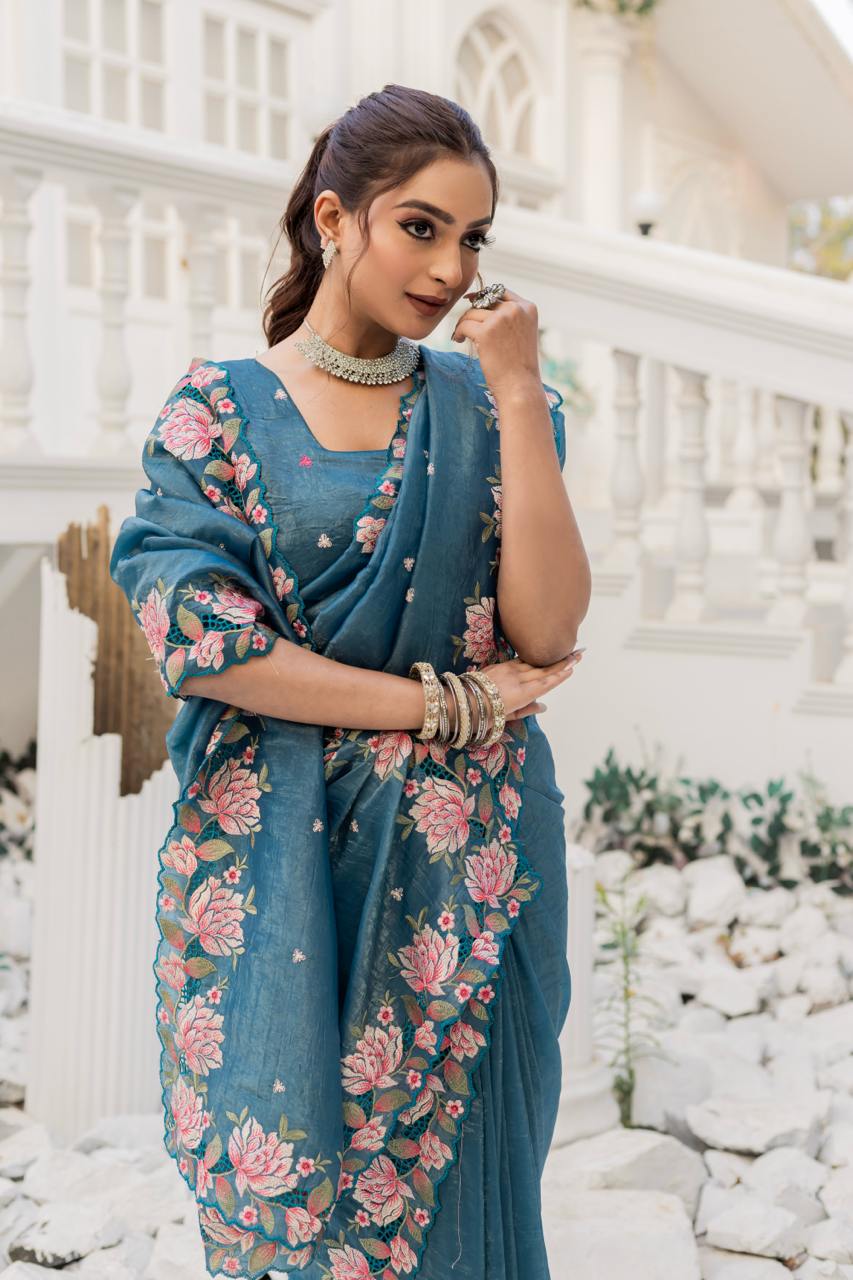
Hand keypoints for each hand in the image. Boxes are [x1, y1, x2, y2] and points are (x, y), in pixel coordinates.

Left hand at [450, 285, 541, 401]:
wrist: (520, 386)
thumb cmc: (519, 366)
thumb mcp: (521, 333)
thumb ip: (509, 317)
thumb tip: (479, 302)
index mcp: (528, 307)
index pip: (501, 291)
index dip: (483, 296)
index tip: (470, 301)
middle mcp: (516, 309)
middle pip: (485, 300)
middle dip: (472, 312)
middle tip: (465, 326)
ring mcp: (501, 319)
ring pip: (472, 312)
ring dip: (463, 323)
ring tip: (462, 336)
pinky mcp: (486, 331)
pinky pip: (464, 324)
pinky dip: (459, 332)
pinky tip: (459, 340)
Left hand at [474, 652, 582, 723]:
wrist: (464, 700)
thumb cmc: (486, 714)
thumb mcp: (509, 716)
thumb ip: (527, 710)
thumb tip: (543, 706)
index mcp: (522, 694)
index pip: (546, 682)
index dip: (560, 675)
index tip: (572, 668)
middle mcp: (518, 679)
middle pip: (544, 669)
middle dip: (562, 662)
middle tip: (579, 653)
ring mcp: (509, 670)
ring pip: (534, 663)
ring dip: (550, 658)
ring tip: (565, 652)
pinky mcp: (500, 665)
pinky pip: (521, 661)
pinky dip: (532, 658)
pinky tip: (541, 655)